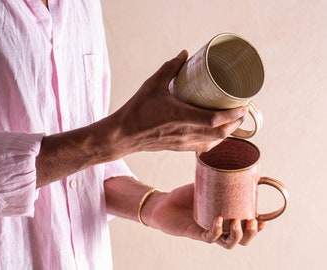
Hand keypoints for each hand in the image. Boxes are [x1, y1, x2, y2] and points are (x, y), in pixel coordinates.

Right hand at [107, 50, 247, 155]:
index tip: (243, 105)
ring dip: (227, 133)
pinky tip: (215, 133)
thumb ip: (170, 68)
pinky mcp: (179, 148)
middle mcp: (185, 133)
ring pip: (213, 143)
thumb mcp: (153, 84)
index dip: (232, 114)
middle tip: (242, 111)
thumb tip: (184, 54)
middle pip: (220, 133)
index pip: (214, 119)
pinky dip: (214, 141)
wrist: (124, 135)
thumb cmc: (137, 110)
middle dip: (235, 123)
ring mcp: (183, 143)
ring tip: (232, 122)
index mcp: (180, 117)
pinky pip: (203, 147)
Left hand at [143, 183, 265, 248]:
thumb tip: (234, 164)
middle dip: (250, 234)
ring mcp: (207, 232)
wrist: (164, 203)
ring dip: (237, 235)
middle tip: (253, 222)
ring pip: (228, 243)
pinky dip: (216, 230)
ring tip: (238, 222)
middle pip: (240, 240)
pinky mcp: (195, 234)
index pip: (244, 228)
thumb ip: (217, 179)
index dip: (256, 228)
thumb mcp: (204, 185)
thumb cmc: (184, 196)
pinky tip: (218, 220)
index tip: (263, 220)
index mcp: (224, 218)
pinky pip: (210, 237)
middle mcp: (218, 228)